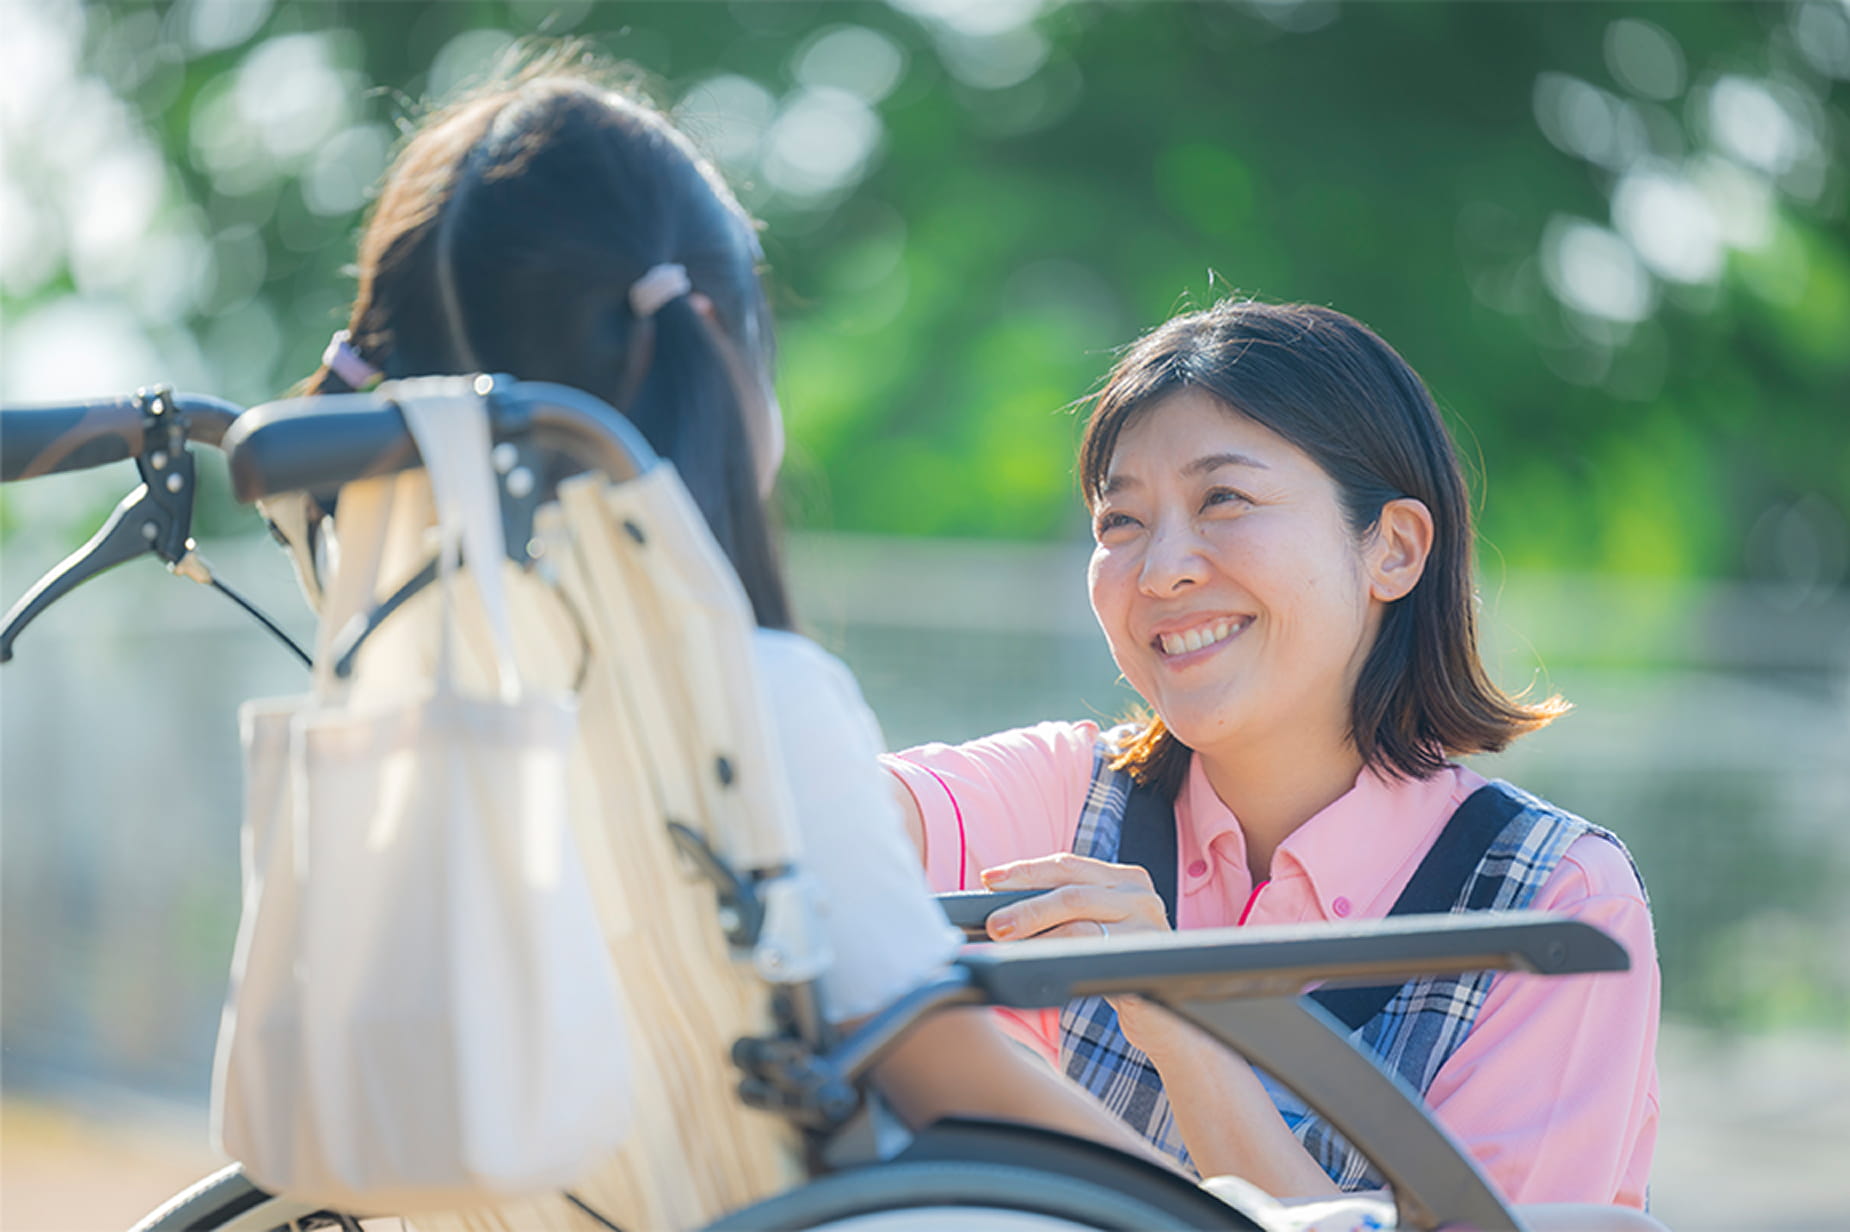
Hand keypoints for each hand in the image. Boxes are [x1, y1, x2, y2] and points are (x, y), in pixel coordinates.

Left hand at [980, 854, 1192, 1058]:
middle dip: (1026, 906)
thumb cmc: (1117, 968)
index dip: (1025, 871)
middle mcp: (1140, 895)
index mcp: (1125, 879)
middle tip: (993, 924)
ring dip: (1036, 929)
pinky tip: (1036, 960)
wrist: (1162, 1018)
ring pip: (1079, 920)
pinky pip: (1092, 952)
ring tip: (1006, 940)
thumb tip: (1004, 908)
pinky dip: (1058, 954)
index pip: (1067, 865)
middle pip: (1070, 891)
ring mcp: (1147, 925)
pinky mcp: (1146, 958)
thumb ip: (1063, 911)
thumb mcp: (1094, 929)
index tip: (990, 879)